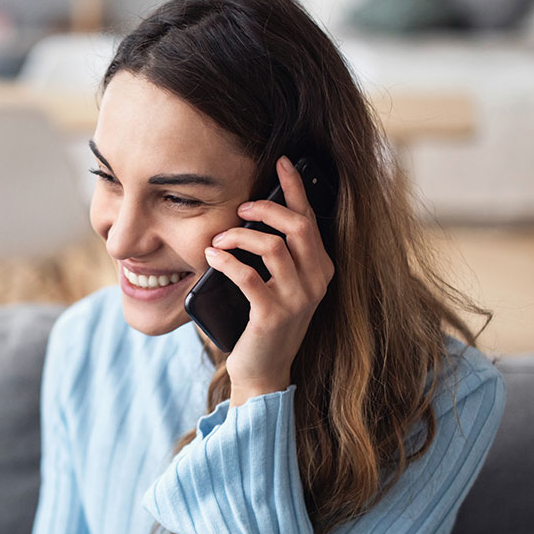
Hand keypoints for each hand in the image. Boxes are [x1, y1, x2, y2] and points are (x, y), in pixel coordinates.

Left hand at [204, 156, 334, 406]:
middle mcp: (316, 281)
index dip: (295, 188)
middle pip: (296, 226)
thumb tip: (251, 215)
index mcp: (321, 269)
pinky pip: (249, 275)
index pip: (309, 219)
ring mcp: (298, 299)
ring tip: (219, 238)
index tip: (282, 162)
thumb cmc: (265, 322)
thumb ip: (278, 255)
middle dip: (266, 208)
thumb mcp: (280, 285)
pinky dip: (227, 260)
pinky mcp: (273, 315)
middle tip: (241, 207)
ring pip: (272, 246)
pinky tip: (212, 256)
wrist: (264, 371)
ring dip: (240, 235)